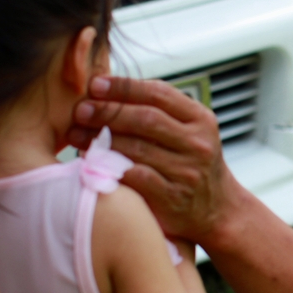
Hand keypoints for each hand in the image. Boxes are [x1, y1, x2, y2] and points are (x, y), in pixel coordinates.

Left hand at [68, 76, 240, 244]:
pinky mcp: (172, 198)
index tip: (95, 84)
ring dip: (100, 140)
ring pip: (137, 149)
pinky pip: (135, 178)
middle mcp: (198, 143)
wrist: (216, 209)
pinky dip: (110, 167)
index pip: (160, 93)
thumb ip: (160, 110)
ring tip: (76, 134)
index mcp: (201, 119)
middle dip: (108, 111)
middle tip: (80, 109)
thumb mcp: (189, 131)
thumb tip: (109, 89)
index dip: (124, 87)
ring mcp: (187, 171)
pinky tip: (90, 161)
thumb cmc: (191, 163)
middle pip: (146, 119)